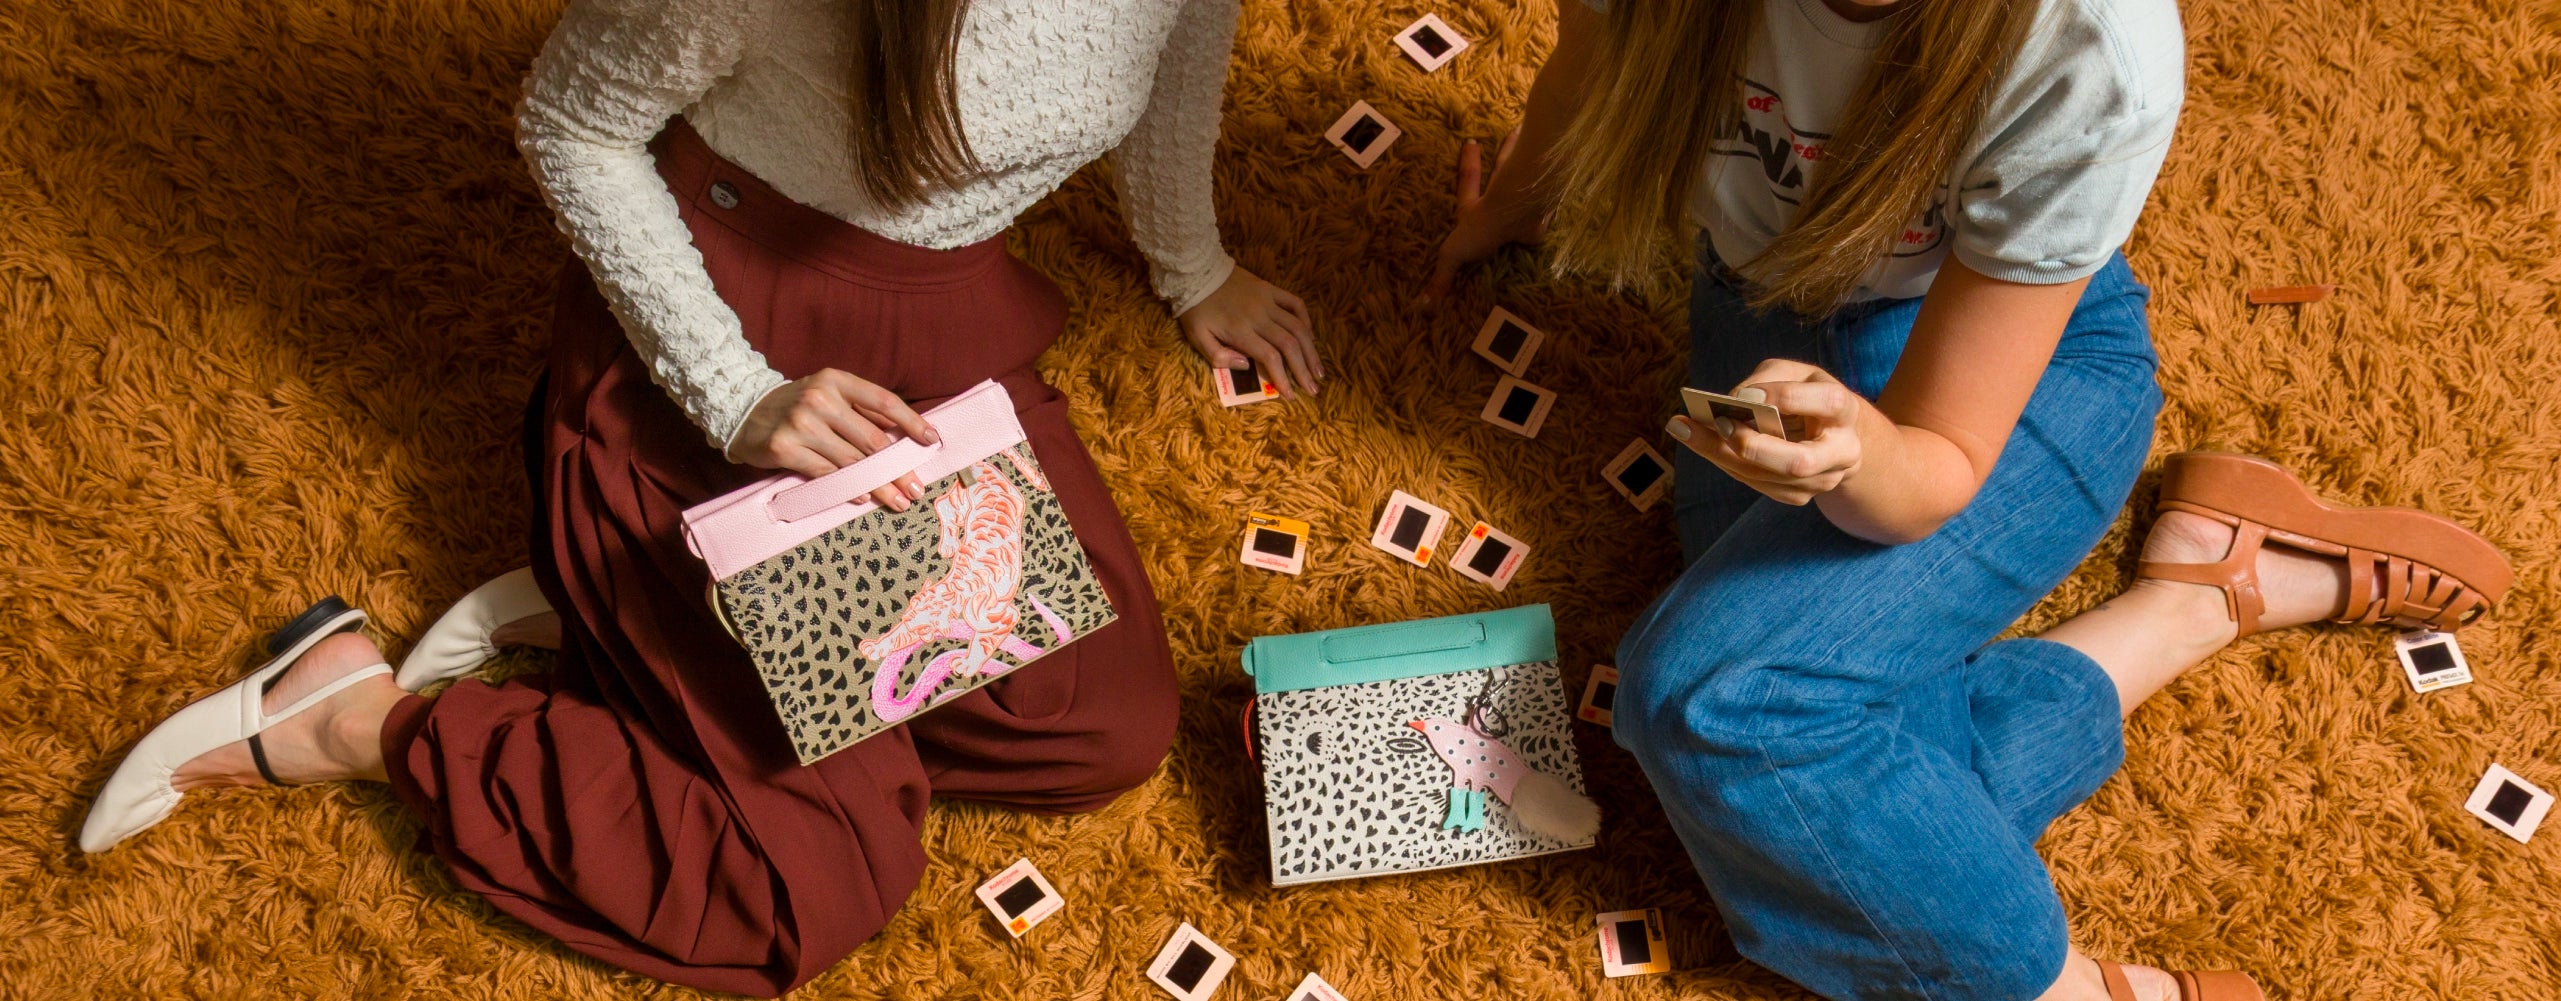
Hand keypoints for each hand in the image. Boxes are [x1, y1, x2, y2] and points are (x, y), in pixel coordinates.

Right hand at [723, 368, 939, 509]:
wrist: (745, 411)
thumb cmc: (799, 405)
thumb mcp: (830, 394)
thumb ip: (863, 409)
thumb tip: (906, 434)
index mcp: (836, 380)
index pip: (883, 401)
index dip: (911, 422)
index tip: (932, 441)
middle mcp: (819, 399)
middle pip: (871, 439)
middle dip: (898, 468)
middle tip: (916, 488)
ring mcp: (800, 423)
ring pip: (851, 462)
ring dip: (878, 485)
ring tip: (898, 501)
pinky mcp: (785, 448)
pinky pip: (825, 473)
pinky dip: (847, 488)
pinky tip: (863, 497)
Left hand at [1178, 265, 1320, 396]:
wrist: (1196, 272)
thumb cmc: (1195, 309)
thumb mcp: (1196, 337)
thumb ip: (1218, 356)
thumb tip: (1245, 366)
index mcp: (1241, 331)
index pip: (1270, 357)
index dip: (1284, 378)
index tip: (1292, 396)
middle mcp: (1259, 316)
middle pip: (1290, 345)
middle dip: (1304, 370)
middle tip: (1314, 390)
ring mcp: (1268, 300)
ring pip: (1298, 327)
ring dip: (1311, 351)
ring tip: (1318, 371)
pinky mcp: (1270, 289)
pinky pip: (1295, 303)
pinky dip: (1306, 320)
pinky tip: (1310, 337)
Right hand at [1421, 130, 1545, 305]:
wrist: (1518, 211)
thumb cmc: (1484, 226)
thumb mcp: (1455, 254)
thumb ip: (1443, 278)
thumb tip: (1425, 308)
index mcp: (1480, 208)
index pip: (1469, 182)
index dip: (1468, 164)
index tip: (1470, 141)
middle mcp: (1504, 196)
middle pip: (1506, 166)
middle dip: (1508, 149)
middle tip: (1515, 129)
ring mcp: (1528, 196)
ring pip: (1532, 169)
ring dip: (1536, 153)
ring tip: (1545, 138)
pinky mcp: (1549, 201)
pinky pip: (1554, 188)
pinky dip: (1560, 178)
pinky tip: (1572, 173)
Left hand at [1666, 359, 1871, 505]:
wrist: (1834, 435)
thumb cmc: (1807, 395)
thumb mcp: (1796, 373)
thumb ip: (1769, 379)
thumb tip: (1736, 402)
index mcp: (1845, 411)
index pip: (1826, 403)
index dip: (1786, 397)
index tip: (1744, 396)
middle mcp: (1842, 452)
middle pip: (1798, 461)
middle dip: (1754, 446)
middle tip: (1717, 423)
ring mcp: (1822, 480)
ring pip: (1770, 478)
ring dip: (1722, 453)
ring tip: (1683, 428)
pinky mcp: (1800, 495)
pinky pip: (1757, 483)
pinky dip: (1725, 461)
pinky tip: (1700, 442)